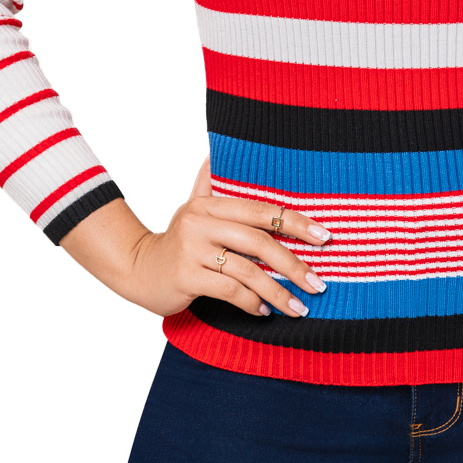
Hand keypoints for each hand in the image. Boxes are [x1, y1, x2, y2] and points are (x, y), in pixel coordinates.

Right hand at [60, 155, 332, 318]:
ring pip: (247, 271)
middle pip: (259, 242)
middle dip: (293, 264)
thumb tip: (218, 151)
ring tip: (299, 307)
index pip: (262, 210)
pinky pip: (229, 291)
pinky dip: (251, 303)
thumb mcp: (194, 207)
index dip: (296, 222)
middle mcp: (201, 222)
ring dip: (277, 292)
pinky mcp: (186, 277)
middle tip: (318, 282)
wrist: (138, 268)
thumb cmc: (179, 239)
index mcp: (210, 203)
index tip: (325, 237)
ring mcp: (192, 250)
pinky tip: (264, 311)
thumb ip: (210, 181)